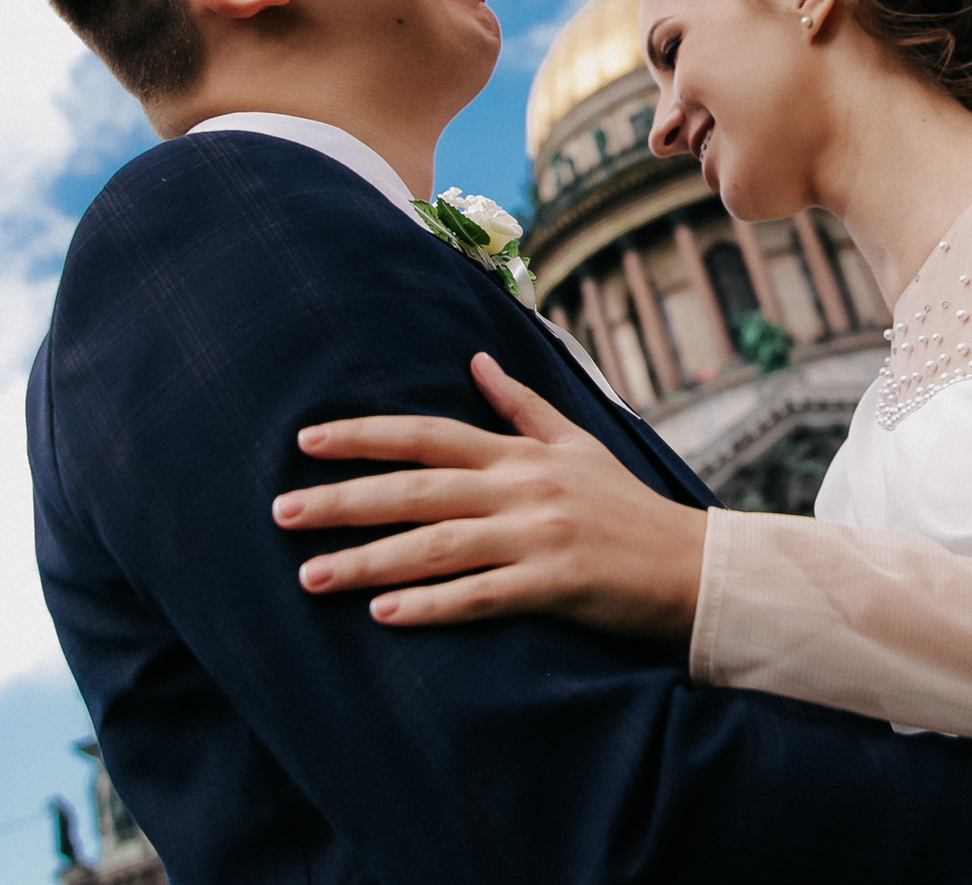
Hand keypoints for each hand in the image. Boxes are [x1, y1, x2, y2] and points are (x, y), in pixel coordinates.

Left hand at [272, 352, 709, 638]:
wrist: (692, 566)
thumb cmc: (627, 507)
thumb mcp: (578, 444)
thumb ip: (522, 406)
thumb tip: (476, 358)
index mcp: (520, 455)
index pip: (428, 435)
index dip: (364, 435)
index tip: (305, 440)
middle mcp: (521, 489)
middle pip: (417, 489)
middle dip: (344, 499)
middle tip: (280, 511)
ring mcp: (536, 537)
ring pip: (437, 546)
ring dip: (368, 560)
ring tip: (310, 576)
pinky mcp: (554, 585)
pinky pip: (480, 596)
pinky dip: (431, 604)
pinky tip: (383, 614)